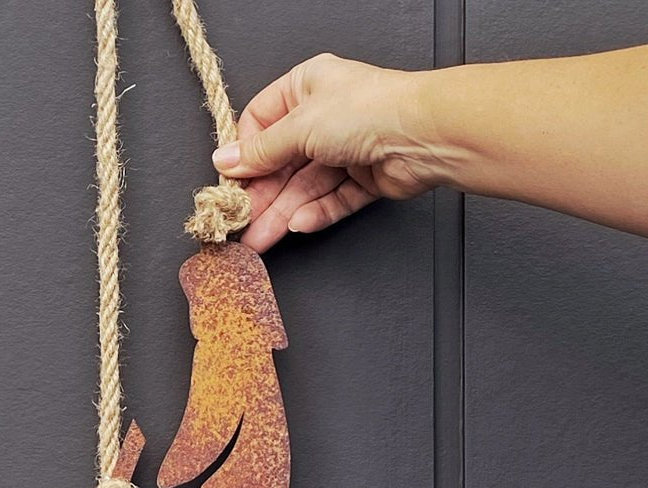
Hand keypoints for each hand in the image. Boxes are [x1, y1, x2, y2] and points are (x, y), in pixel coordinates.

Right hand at [213, 54, 433, 252]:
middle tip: (242, 223)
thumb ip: (260, 150)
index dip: (245, 154)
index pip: (261, 123)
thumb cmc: (367, 110)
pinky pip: (332, 200)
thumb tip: (225, 160)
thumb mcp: (299, 126)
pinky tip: (299, 225)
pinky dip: (315, 213)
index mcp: (306, 88)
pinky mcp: (364, 178)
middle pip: (282, 163)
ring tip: (260, 239)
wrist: (423, 135)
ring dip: (282, 214)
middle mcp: (325, 117)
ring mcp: (345, 149)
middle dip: (263, 195)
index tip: (231, 182)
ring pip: (305, 187)